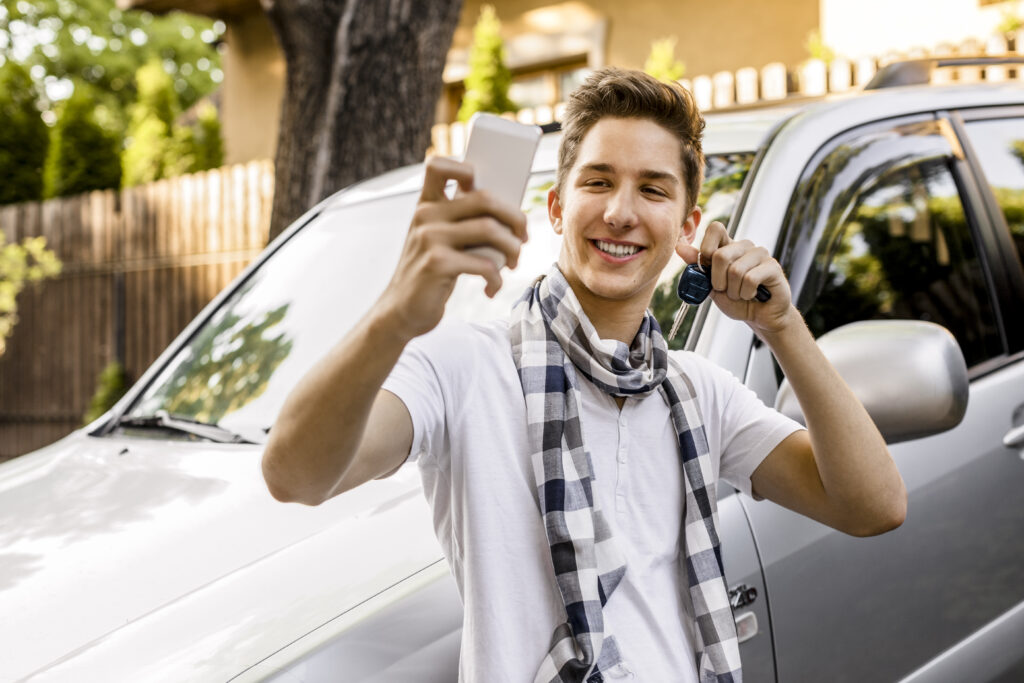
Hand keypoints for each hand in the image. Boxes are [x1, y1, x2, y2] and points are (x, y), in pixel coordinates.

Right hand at [376, 156, 527, 340]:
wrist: (401, 310)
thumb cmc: (431, 273)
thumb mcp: (439, 241)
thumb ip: (462, 222)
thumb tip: (511, 214)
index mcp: (426, 205)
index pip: (438, 166)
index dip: (465, 168)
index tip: (488, 192)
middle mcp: (425, 216)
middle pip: (484, 198)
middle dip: (514, 217)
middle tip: (523, 237)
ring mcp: (429, 238)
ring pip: (490, 229)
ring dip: (512, 249)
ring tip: (513, 263)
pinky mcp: (437, 264)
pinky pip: (484, 263)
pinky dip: (497, 278)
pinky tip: (492, 288)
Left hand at [676, 221, 796, 335]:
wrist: (759, 317)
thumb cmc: (736, 300)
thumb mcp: (710, 285)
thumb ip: (697, 266)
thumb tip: (679, 247)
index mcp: (728, 246)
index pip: (715, 228)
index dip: (707, 247)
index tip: (707, 267)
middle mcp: (744, 246)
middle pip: (721, 255)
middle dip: (718, 281)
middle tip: (726, 290)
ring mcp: (760, 254)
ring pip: (735, 270)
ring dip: (733, 291)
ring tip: (740, 294)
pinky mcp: (772, 266)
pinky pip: (750, 279)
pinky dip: (746, 293)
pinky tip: (752, 295)